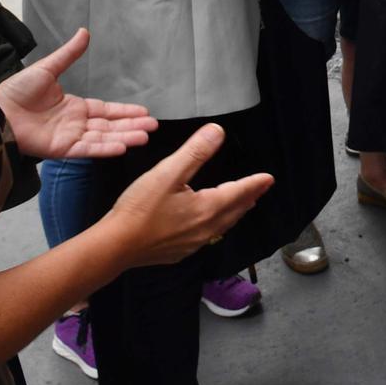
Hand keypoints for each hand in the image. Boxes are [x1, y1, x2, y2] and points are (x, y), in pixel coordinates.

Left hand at [0, 30, 156, 159]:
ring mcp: (70, 137)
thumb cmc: (17, 91)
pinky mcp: (61, 149)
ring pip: (104, 138)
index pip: (106, 110)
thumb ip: (69, 54)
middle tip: (154, 126)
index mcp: (74, 106)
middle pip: (110, 126)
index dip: (125, 111)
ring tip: (146, 136)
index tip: (145, 112)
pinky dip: (105, 148)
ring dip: (125, 137)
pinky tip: (122, 147)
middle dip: (132, 126)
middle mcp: (75, 124)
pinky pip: (88, 149)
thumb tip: (84, 32)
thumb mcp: (48, 68)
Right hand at [100, 123, 273, 267]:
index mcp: (207, 208)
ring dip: (235, 213)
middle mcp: (206, 228)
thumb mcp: (168, 173)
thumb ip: (195, 152)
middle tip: (261, 190)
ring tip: (242, 206)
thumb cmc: (140, 208)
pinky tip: (210, 226)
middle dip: (249, 198)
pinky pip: (207, 237)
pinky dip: (217, 226)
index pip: (238, 192)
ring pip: (222, 226)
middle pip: (235, 211)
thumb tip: (218, 131)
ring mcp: (193, 244)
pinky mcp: (178, 252)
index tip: (269, 178)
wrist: (115, 246)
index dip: (254, 184)